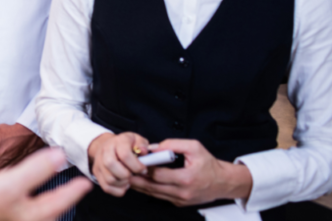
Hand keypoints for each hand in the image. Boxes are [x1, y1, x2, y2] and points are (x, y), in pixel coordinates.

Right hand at [0, 148, 92, 220]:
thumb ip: (37, 170)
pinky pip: (20, 213)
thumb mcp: (10, 183)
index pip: (59, 201)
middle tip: (71, 192)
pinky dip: (26, 206)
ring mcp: (10, 220)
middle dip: (59, 202)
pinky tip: (19, 202)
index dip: (73, 190)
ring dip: (44, 204)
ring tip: (49, 198)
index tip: (85, 183)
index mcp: (31, 214)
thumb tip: (60, 156)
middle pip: (48, 212)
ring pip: (34, 214)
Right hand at [87, 131, 149, 196]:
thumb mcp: (137, 140)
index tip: (143, 169)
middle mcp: (105, 150)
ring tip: (128, 179)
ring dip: (123, 183)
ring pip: (109, 179)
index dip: (136, 166)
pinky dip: (118, 190)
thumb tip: (143, 151)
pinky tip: (123, 184)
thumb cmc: (127, 145)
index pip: (124, 155)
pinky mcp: (97, 173)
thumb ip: (142, 144)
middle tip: (133, 174)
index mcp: (118, 141)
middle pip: (111, 165)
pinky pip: (106, 188)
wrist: (108, 145)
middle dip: (126, 174)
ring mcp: (99, 162)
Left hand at [129, 139, 252, 206]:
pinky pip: (160, 196)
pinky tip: (142, 181)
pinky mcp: (179, 203)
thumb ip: (172, 144)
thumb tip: (153, 147)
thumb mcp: (194, 147)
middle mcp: (182, 192)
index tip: (136, 160)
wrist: (223, 182)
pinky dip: (150, 189)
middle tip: (124, 170)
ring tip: (128, 175)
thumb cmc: (209, 164)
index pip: (157, 175)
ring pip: (153, 194)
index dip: (144, 167)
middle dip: (136, 178)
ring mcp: (180, 200)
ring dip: (140, 185)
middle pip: (151, 187)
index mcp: (185, 178)